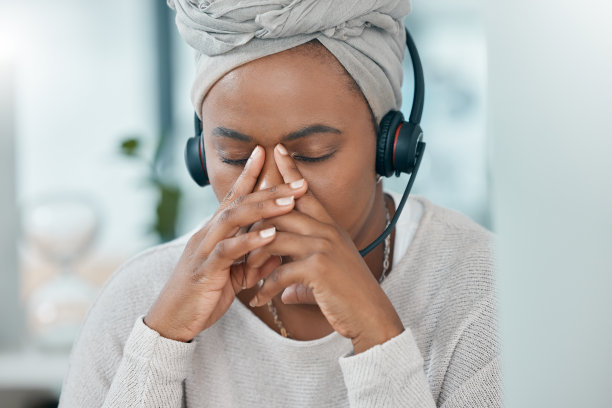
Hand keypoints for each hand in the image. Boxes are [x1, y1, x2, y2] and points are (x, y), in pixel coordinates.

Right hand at [144, 145, 308, 341]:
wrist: (172, 321)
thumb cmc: (203, 295)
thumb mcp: (233, 275)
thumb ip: (253, 260)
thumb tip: (278, 252)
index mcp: (214, 232)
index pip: (233, 196)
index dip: (248, 174)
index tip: (266, 152)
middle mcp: (208, 234)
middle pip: (239, 202)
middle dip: (269, 189)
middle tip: (298, 181)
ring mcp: (204, 249)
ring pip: (233, 219)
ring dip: (263, 208)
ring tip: (290, 201)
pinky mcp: (204, 269)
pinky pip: (228, 250)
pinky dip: (250, 241)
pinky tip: (270, 234)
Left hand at [245, 144, 403, 352]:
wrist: (371, 317)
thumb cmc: (348, 297)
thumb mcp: (326, 277)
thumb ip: (303, 277)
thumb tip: (286, 292)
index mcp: (330, 228)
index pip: (307, 192)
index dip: (291, 171)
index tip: (277, 150)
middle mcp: (327, 231)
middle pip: (282, 211)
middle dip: (254, 222)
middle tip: (234, 235)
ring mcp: (323, 247)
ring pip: (274, 238)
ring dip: (254, 258)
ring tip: (243, 274)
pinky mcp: (317, 268)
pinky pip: (278, 272)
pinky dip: (264, 288)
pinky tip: (256, 300)